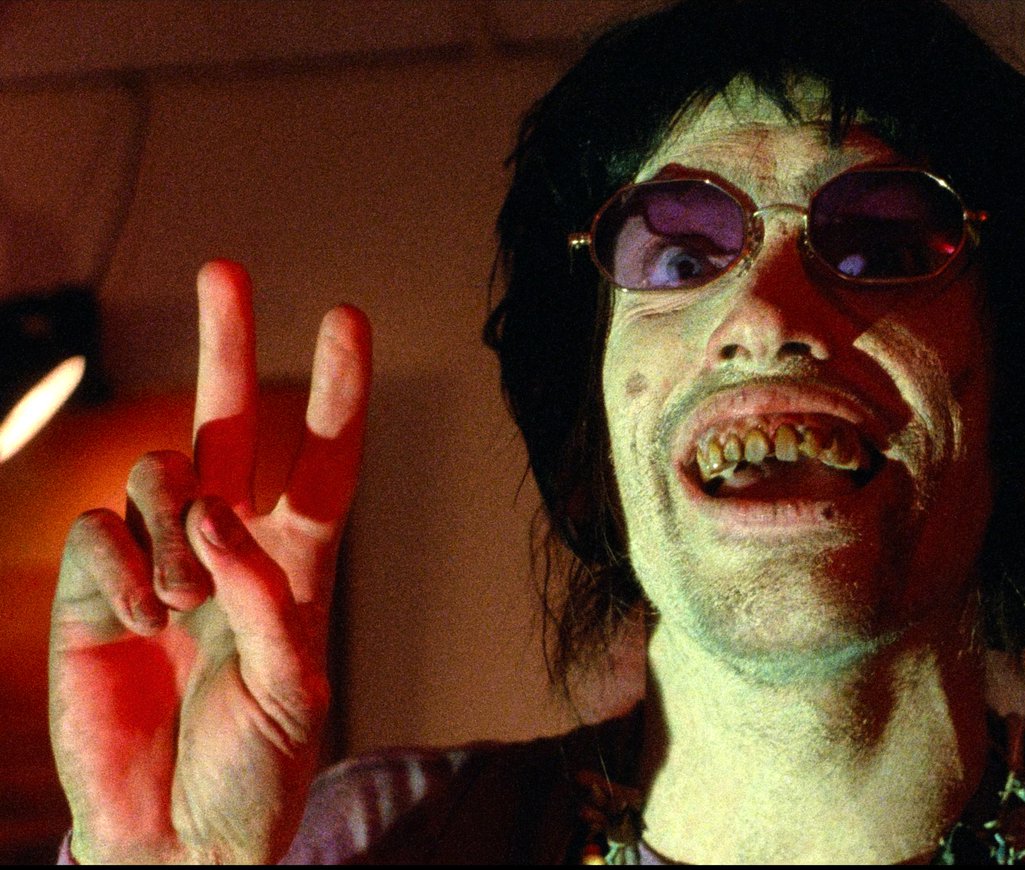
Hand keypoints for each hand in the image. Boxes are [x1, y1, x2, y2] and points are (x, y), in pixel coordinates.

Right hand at [48, 261, 371, 862]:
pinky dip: (123, 567)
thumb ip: (266, 601)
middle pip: (231, 424)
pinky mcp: (99, 585)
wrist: (173, 837)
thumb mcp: (291, 693)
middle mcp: (231, 547)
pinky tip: (137, 618)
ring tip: (178, 602)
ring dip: (174, 522)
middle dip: (228, 347)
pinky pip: (102, 531)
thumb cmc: (254, 775)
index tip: (345, 318)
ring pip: (161, 472)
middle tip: (226, 267)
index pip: (321, 462)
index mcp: (296, 566)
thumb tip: (223, 519)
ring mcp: (161, 560)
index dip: (336, 393)